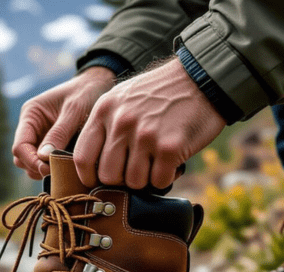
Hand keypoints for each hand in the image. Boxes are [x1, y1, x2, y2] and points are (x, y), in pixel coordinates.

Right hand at [12, 67, 115, 178]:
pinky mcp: (51, 146)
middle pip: (22, 159)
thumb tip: (44, 158)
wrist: (98, 86)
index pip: (20, 147)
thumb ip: (59, 133)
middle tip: (59, 172)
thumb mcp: (74, 110)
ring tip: (66, 169)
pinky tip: (70, 167)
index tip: (50, 169)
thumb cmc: (85, 93)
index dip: (32, 161)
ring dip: (45, 170)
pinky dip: (54, 168)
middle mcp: (31, 128)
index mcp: (30, 115)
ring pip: (32, 164)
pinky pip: (46, 163)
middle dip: (37, 168)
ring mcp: (40, 138)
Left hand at [74, 58, 226, 188]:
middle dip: (121, 180)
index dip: (88, 176)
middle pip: (108, 175)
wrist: (202, 78)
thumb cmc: (159, 94)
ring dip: (145, 179)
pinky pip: (158, 181)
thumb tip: (91, 166)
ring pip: (134, 182)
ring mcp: (145, 135)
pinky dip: (165, 178)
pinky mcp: (169, 146)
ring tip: (154, 162)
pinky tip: (170, 163)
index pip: (82, 157)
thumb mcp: (122, 98)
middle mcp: (121, 123)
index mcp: (104, 111)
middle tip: (134, 170)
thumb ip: (105, 126)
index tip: (97, 181)